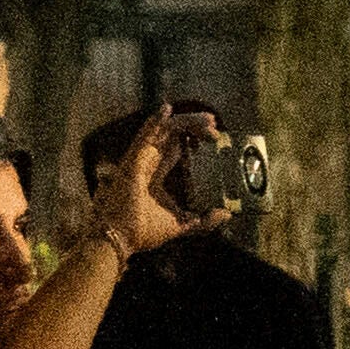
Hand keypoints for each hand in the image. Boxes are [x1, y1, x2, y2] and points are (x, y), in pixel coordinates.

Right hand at [98, 107, 213, 258]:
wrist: (122, 238)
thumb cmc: (144, 231)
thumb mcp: (183, 224)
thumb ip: (204, 221)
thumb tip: (227, 214)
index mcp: (158, 174)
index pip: (177, 147)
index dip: (193, 137)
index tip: (214, 137)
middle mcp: (149, 163)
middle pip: (173, 134)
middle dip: (194, 125)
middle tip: (214, 123)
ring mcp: (140, 159)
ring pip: (163, 131)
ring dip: (185, 121)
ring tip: (207, 119)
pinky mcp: (133, 160)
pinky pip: (145, 135)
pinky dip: (155, 121)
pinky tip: (166, 109)